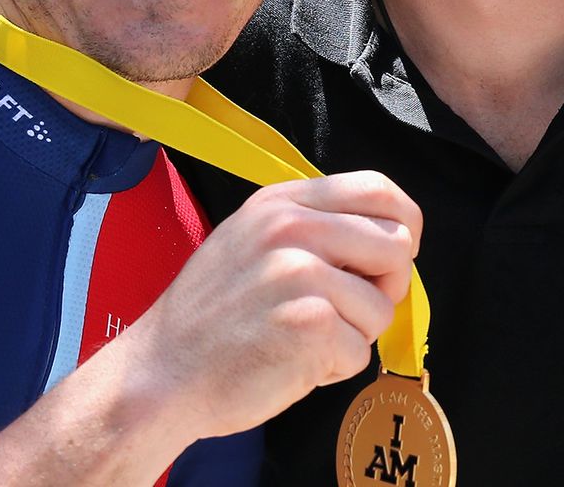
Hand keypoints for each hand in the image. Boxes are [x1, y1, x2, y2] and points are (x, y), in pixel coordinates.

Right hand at [0, 171, 422, 485]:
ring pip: (383, 308)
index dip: (401, 229)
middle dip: (383, 288)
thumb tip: (391, 241)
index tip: (381, 262)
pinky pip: (361, 351)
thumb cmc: (212, 318)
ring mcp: (298, 272)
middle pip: (397, 247)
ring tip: (299, 339)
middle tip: (338, 311)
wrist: (162, 371)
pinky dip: (334, 368)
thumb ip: (310, 228)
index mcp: (279, 202)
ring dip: (353, 336)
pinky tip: (291, 361)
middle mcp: (289, 227)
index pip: (379, 191)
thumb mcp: (249, 243)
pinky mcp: (309, 322)